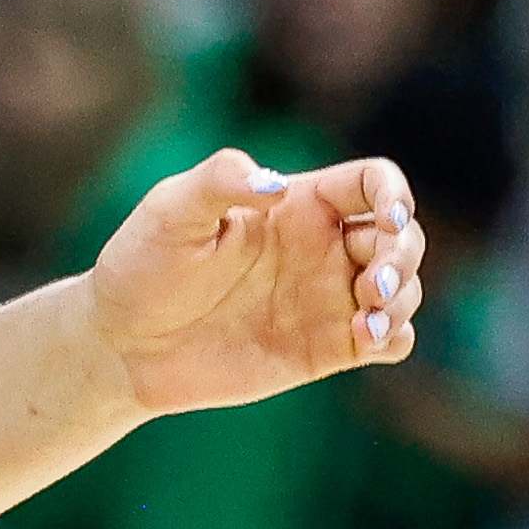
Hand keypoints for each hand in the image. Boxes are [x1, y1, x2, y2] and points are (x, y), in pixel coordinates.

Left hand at [83, 148, 417, 415]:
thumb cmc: (141, 265)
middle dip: (404, 255)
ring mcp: (326, 299)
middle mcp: (320, 247)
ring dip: (404, 298)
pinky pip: (389, 339)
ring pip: (404, 288)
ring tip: (366, 319)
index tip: (388, 220)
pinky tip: (367, 337)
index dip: (396, 195)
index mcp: (296, 204)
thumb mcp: (170, 210)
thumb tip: (277, 183)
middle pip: (402, 236)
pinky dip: (396, 336)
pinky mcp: (325, 349)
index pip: (373, 183)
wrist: (123, 345)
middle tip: (372, 284)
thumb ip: (221, 180)